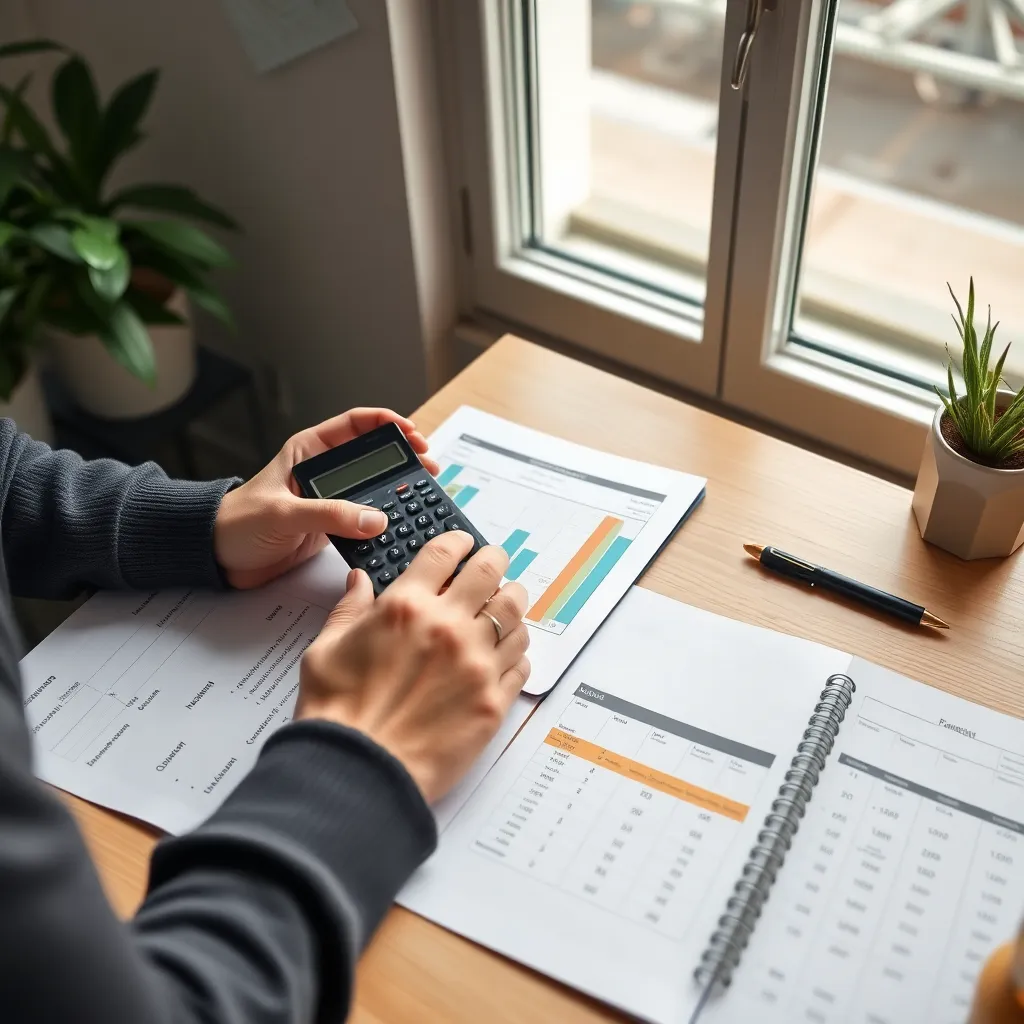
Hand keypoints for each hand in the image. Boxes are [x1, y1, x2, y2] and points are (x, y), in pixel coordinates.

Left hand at [214, 408, 439, 588]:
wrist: (217, 559)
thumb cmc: (236, 525)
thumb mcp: (283, 514)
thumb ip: (329, 514)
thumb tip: (375, 519)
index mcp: (309, 452)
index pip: (355, 425)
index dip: (387, 423)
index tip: (413, 432)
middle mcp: (324, 472)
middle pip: (374, 455)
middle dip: (404, 456)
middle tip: (429, 464)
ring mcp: (330, 500)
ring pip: (375, 487)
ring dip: (400, 488)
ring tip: (425, 491)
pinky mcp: (333, 527)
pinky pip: (367, 517)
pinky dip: (388, 518)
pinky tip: (405, 522)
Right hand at [296, 532, 531, 802]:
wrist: (358, 774)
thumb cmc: (337, 716)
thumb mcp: (325, 650)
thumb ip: (349, 610)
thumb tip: (359, 582)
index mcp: (406, 607)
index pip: (446, 553)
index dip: (458, 541)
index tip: (462, 543)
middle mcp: (449, 627)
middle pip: (491, 571)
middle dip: (494, 561)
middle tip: (494, 562)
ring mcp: (477, 664)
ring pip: (516, 615)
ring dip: (511, 605)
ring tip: (504, 607)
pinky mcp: (493, 701)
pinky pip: (521, 662)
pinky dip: (516, 652)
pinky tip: (504, 655)